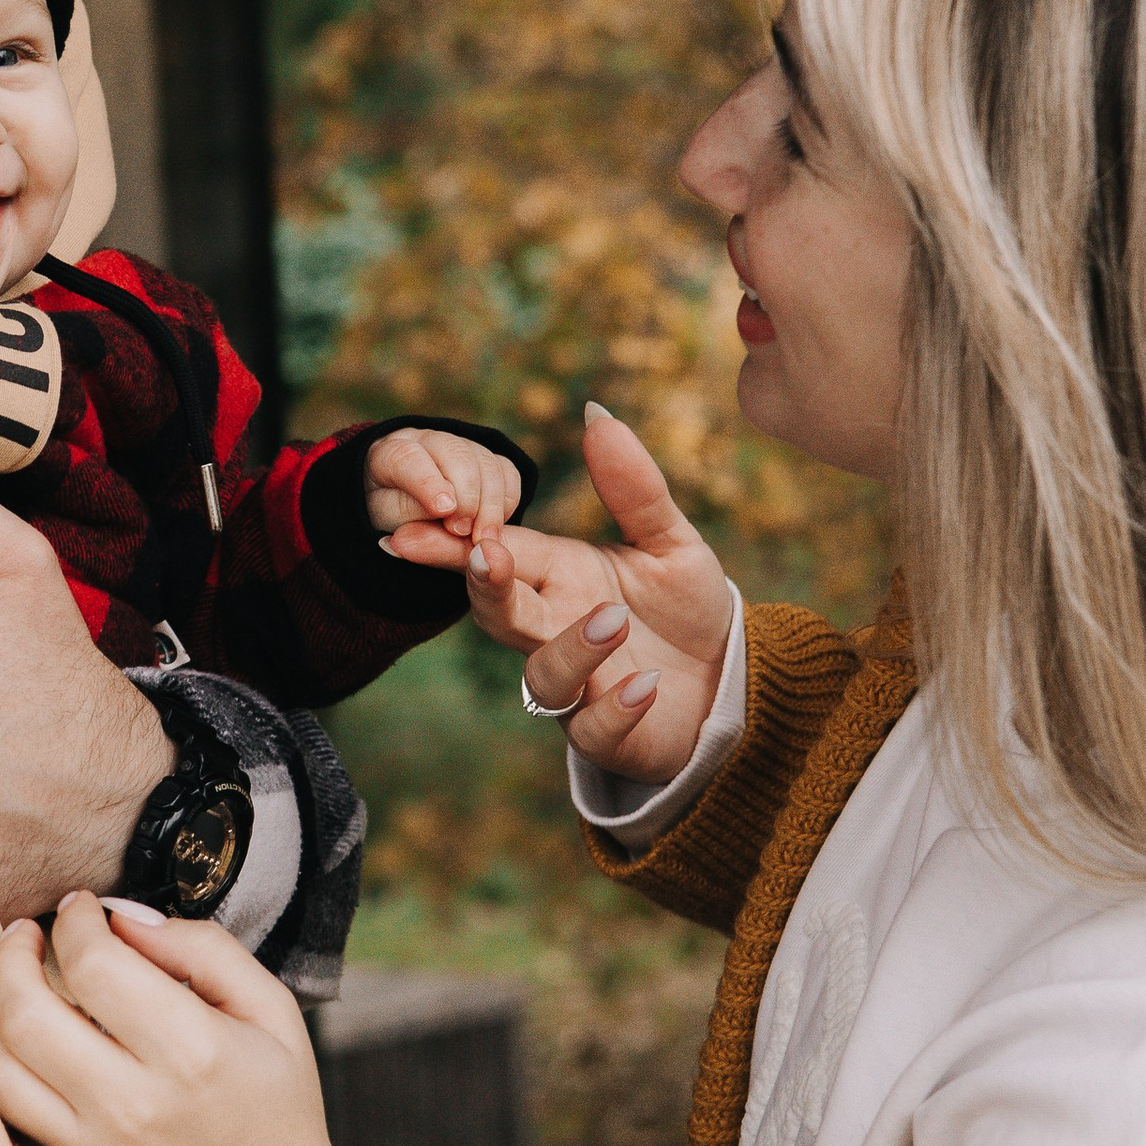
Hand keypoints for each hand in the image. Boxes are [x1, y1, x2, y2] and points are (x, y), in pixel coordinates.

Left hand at [0, 894, 333, 1145]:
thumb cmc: (275, 1113)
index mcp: (192, 1052)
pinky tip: (17, 1049)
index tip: (80, 909)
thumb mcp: (272, 1014)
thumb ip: (204, 950)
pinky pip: (5, 1123)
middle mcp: (133, 1105)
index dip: (75, 921)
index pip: (95, 963)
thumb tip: (125, 918)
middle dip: (11, 954)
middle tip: (23, 936)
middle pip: (26, 1010)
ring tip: (11, 988)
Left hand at [363, 424, 525, 571]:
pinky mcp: (486, 458)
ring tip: (482, 538)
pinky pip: (506, 470)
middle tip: (464, 532)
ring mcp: (459, 446)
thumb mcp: (387, 523)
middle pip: (454, 453)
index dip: (428, 483)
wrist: (403, 509)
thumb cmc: (390, 516)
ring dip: (490, 502)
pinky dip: (507, 499)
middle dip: (466, 495)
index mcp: (388, 453)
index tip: (444, 510)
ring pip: (485, 461)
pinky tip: (493, 526)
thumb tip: (443, 511)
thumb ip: (410, 516)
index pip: (407, 457)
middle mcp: (425, 441)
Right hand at [464, 404, 735, 781]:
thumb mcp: (671, 541)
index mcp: (560, 577)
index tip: (412, 527)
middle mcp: (557, 630)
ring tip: (613, 619)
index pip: (498, 555)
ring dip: (570, 648)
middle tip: (486, 556)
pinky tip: (644, 683)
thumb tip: (595, 412)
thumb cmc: (688, 610)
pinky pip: (595, 727)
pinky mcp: (613, 734)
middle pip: (500, 614)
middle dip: (485, 586)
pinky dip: (615, 708)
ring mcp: (580, 686)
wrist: (733, 683)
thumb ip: (633, 486)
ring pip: (545, 676)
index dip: (455, 544)